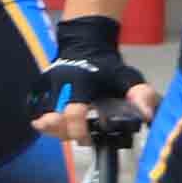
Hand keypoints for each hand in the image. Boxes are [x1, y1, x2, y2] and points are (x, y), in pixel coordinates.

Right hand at [33, 13, 151, 139]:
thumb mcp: (127, 76)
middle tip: (80, 137)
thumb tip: (148, 115)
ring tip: (65, 133)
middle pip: (52, 119)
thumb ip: (141, 94)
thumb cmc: (107, 65)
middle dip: (64, 133)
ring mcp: (47, 86)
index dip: (79, 130)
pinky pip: (33, 109)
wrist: (85, 43)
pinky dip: (41, 121)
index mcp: (82, 82)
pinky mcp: (39, 88)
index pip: (73, 112)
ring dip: (52, 130)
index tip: (88, 138)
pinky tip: (53, 127)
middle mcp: (60, 84)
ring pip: (40, 116)